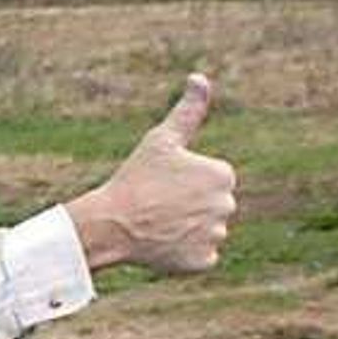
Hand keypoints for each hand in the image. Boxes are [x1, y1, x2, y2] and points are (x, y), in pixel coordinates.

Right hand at [67, 73, 237, 276]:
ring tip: (156, 225)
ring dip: (185, 231)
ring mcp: (216, 235)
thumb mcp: (161, 140)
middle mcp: (227, 205)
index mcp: (223, 174)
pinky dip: (182, 254)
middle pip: (210, 207)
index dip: (184, 184)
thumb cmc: (133, 178)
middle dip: (188, 208)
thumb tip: (200, 77)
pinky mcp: (203, 262)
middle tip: (156, 206)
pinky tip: (160, 245)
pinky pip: (198, 257)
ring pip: (205, 232)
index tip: (162, 185)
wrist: (110, 223)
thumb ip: (189, 110)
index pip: (210, 181)